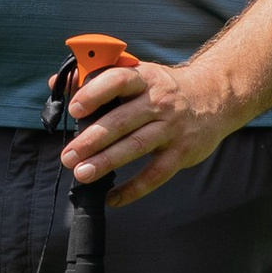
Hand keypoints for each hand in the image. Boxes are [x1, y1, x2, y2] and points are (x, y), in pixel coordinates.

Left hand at [62, 52, 236, 207]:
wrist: (214, 98)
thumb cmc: (164, 87)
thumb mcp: (137, 74)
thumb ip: (96, 77)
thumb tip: (57, 81)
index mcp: (144, 78)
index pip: (118, 80)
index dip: (95, 93)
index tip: (75, 109)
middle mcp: (159, 102)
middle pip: (122, 121)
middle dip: (92, 140)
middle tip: (68, 155)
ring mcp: (172, 129)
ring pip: (136, 147)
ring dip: (107, 162)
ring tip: (82, 174)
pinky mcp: (181, 153)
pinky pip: (155, 175)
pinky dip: (133, 189)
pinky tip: (112, 198)